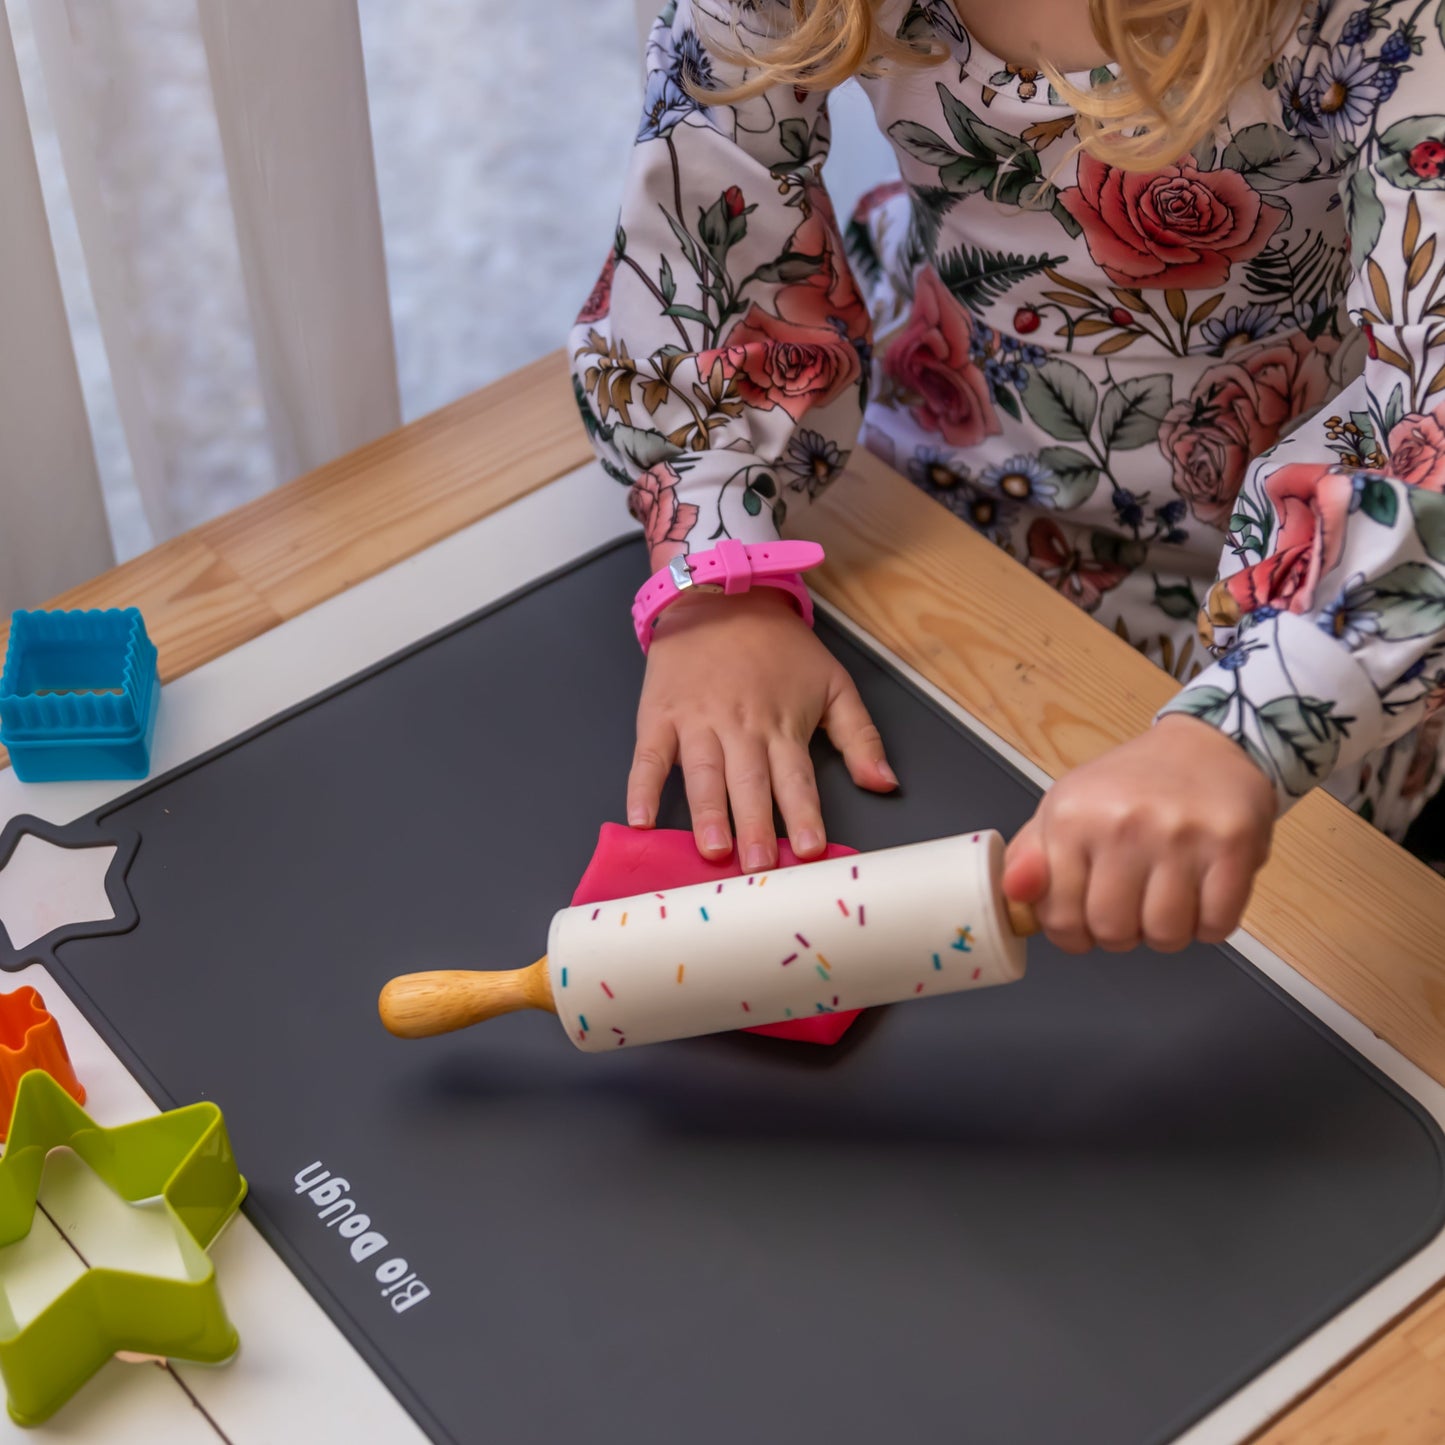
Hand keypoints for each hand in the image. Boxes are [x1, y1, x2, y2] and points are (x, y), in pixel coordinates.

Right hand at [628, 587, 896, 868]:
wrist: (720, 596)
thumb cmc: (780, 648)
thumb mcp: (834, 683)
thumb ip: (861, 737)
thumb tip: (884, 783)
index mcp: (783, 725)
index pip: (795, 778)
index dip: (802, 814)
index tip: (809, 850)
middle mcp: (740, 727)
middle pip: (748, 783)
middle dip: (754, 825)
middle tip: (757, 865)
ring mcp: (696, 721)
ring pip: (702, 773)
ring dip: (708, 813)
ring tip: (713, 850)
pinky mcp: (659, 716)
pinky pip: (649, 756)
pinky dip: (641, 787)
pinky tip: (639, 820)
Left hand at [1001, 715, 1275, 953]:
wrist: (1204, 745)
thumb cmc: (1129, 787)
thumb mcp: (1065, 809)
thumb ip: (1029, 856)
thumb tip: (1013, 894)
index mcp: (1072, 816)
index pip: (1060, 918)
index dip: (1073, 933)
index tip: (1086, 917)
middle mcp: (1123, 823)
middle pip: (1113, 932)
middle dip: (1121, 933)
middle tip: (1130, 903)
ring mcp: (1180, 835)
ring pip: (1166, 935)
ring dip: (1167, 931)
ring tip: (1166, 895)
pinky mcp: (1233, 845)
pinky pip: (1216, 925)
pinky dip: (1209, 923)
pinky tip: (1201, 892)